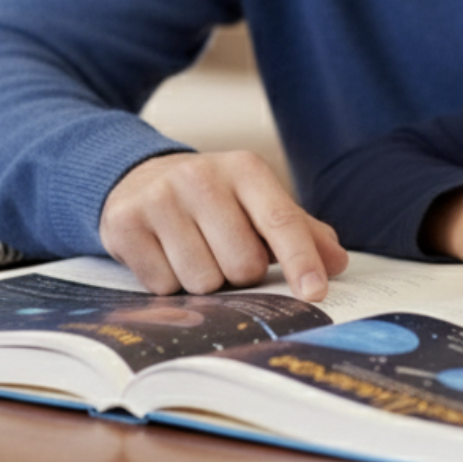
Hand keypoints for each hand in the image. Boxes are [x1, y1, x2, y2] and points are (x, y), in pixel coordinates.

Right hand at [99, 151, 348, 300]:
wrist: (139, 178)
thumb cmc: (213, 199)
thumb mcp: (256, 202)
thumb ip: (299, 230)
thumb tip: (337, 263)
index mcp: (245, 169)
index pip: (282, 221)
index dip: (302, 261)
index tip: (316, 292)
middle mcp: (202, 176)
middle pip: (243, 265)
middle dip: (239, 274)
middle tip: (225, 253)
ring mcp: (160, 198)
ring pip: (202, 280)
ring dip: (203, 281)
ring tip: (194, 251)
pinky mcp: (125, 222)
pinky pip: (162, 285)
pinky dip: (168, 282)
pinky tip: (164, 254)